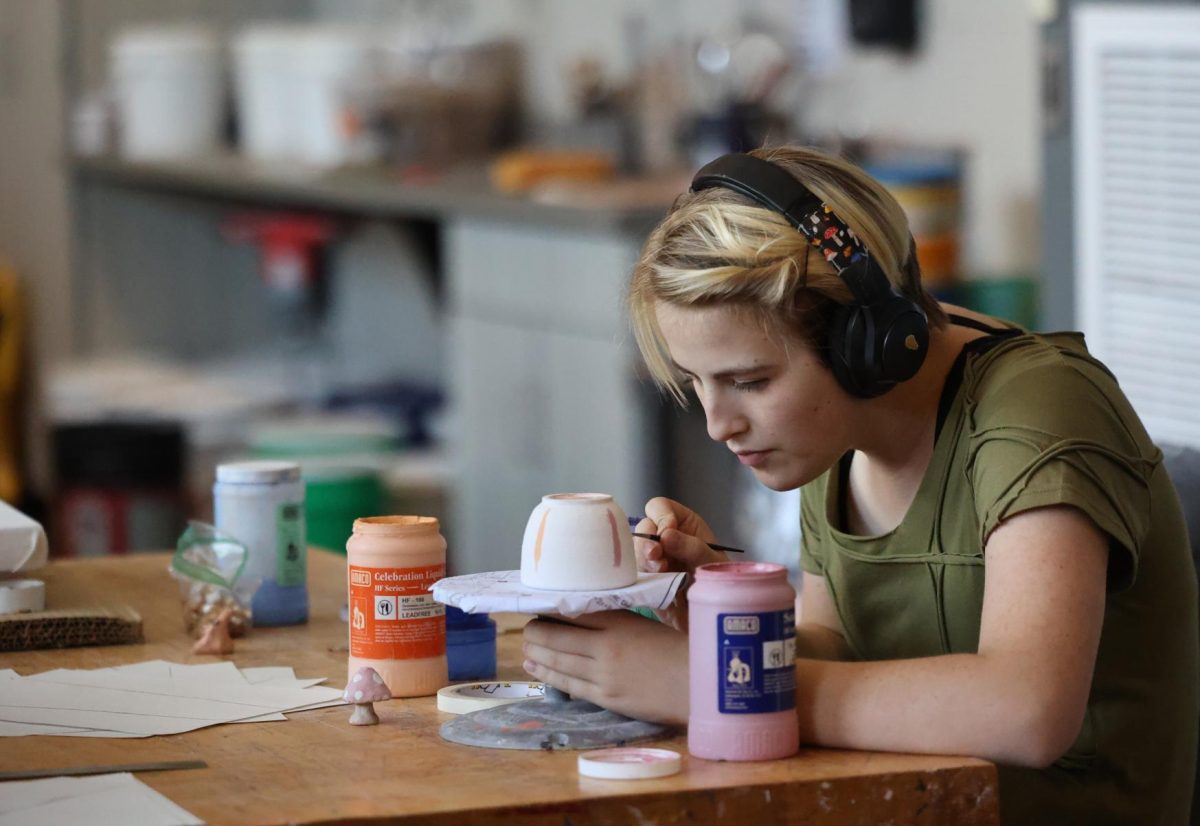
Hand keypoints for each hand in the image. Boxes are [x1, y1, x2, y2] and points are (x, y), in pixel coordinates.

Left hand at [522, 611, 687, 725]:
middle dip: (536, 631)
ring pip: (558, 661)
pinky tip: (535, 668)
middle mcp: (606, 646)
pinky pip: (568, 684)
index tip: (538, 606)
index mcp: (619, 622)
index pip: (573, 612)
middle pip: (557, 636)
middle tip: (527, 627)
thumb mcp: (647, 624)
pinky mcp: (606, 697)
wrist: (699, 684)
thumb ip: (617, 620)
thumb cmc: (681, 649)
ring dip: (536, 652)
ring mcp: (603, 674)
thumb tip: (585, 615)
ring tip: (525, 646)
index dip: (550, 610)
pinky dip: (548, 675)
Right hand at [634, 497, 726, 575]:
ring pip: (636, 550)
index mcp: (681, 522)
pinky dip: (643, 576)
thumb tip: (665, 535)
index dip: (660, 517)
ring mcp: (653, 556)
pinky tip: (656, 583)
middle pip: (643, 527)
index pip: (660, 507)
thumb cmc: (717, 576)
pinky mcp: (646, 576)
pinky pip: (634, 572)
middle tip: (657, 557)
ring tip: (662, 572)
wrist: (714, 606)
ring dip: (645, 561)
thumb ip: (692, 547)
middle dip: (647, 542)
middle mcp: (663, 536)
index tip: (667, 534)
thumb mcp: (710, 559)